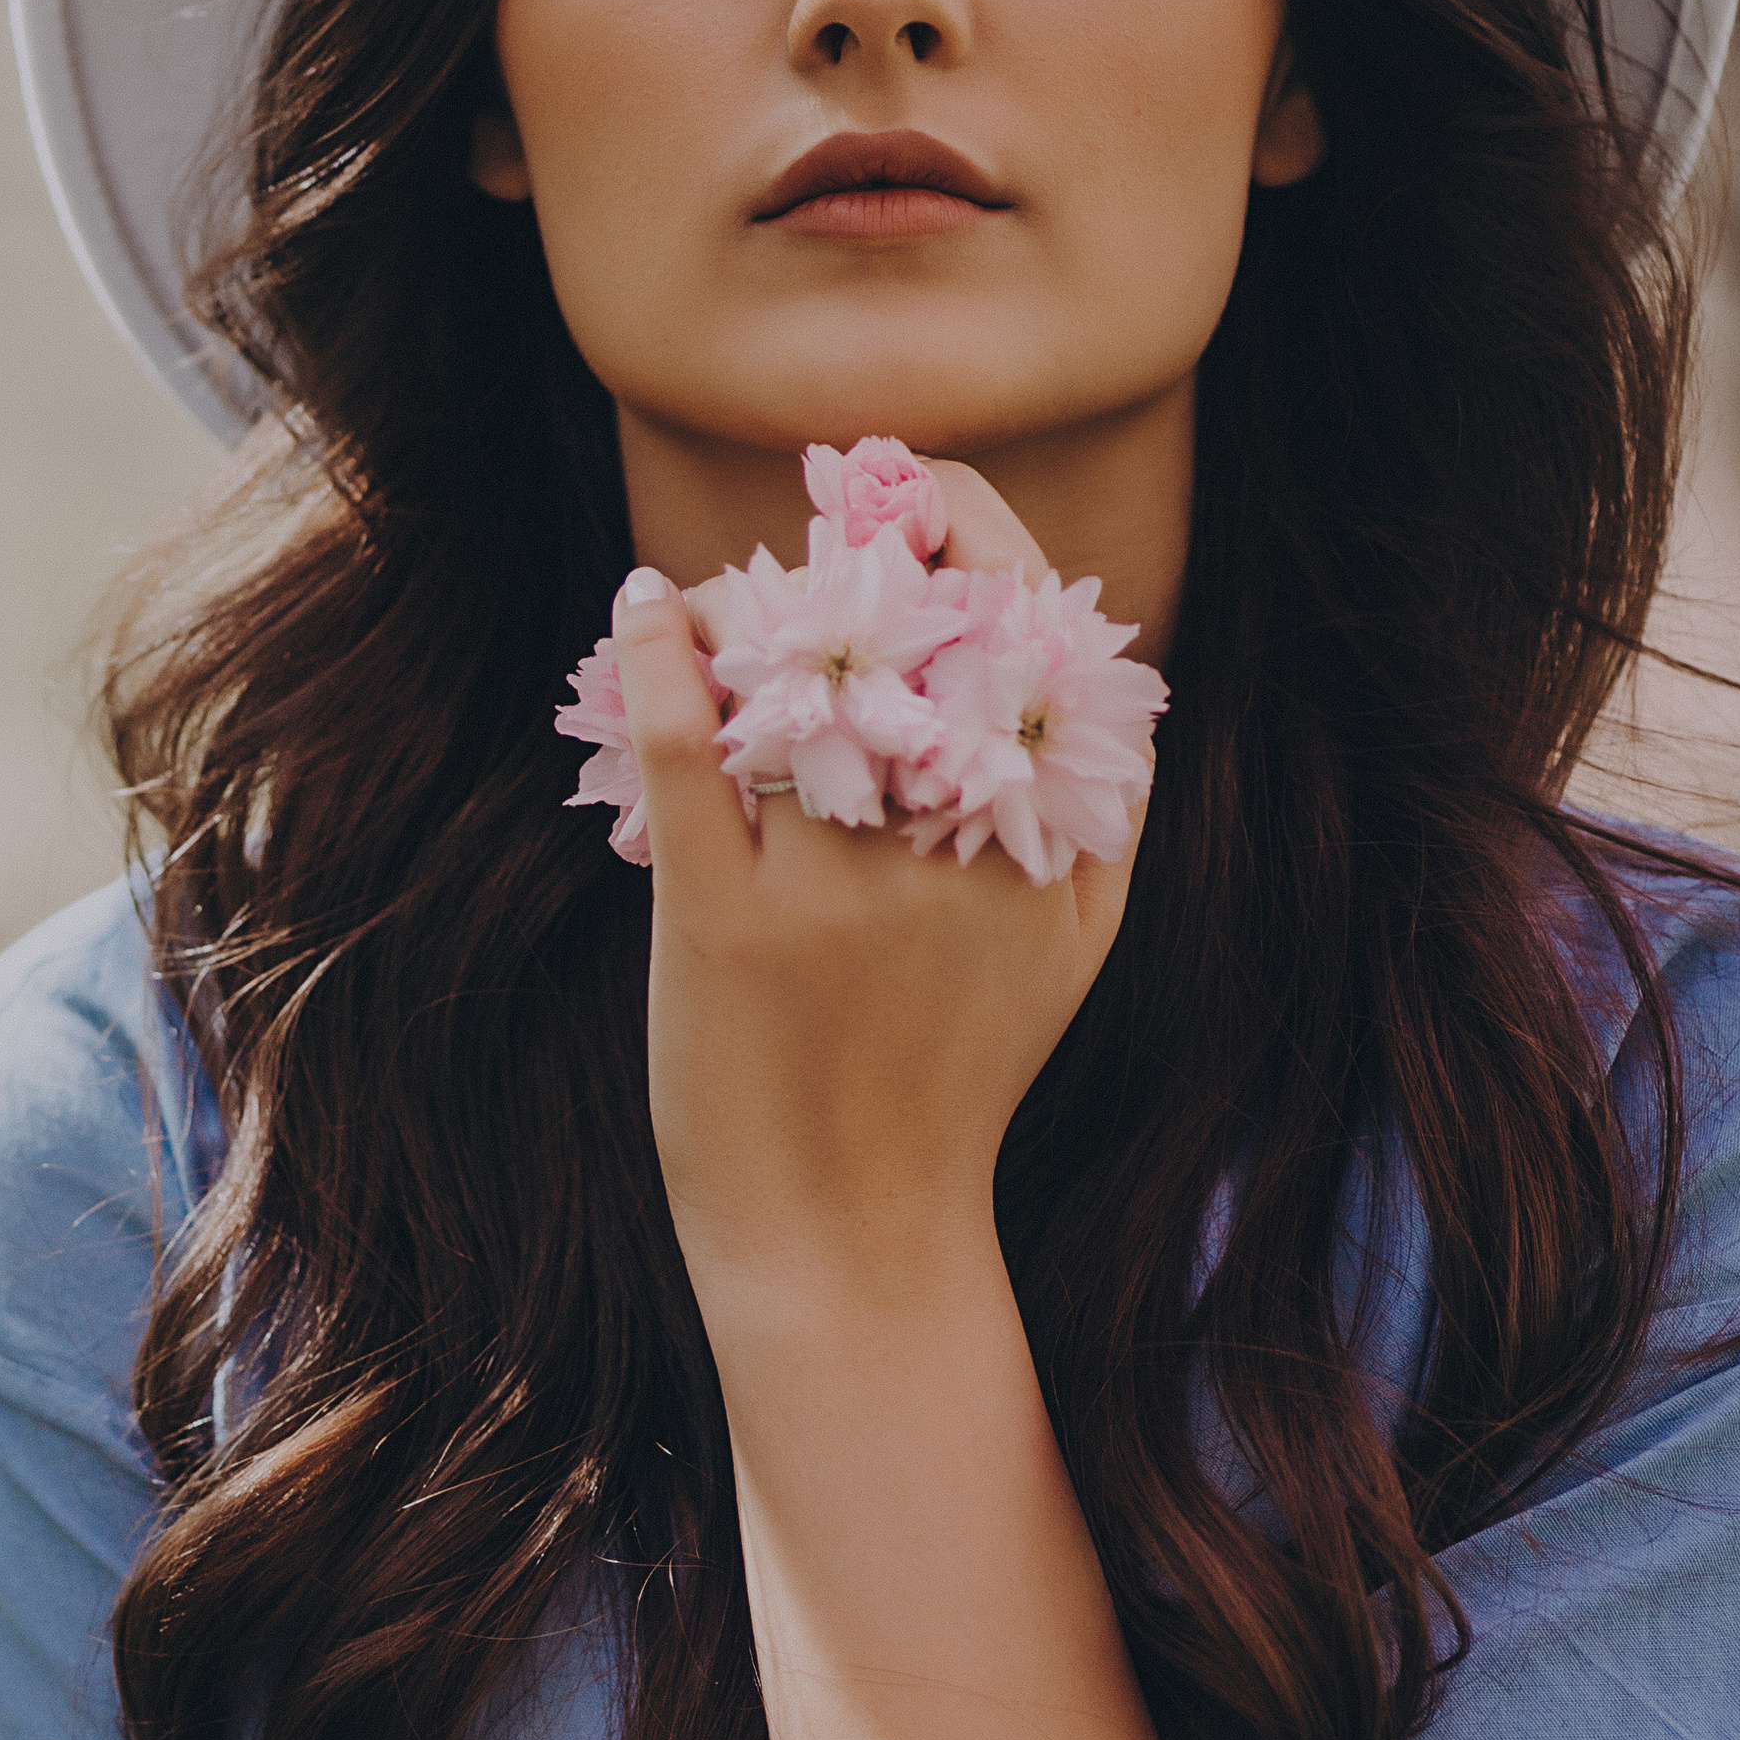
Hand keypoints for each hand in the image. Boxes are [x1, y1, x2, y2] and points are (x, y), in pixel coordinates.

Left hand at [610, 465, 1143, 1300]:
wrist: (853, 1246)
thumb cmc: (952, 1076)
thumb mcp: (1071, 949)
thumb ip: (1092, 807)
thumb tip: (1064, 640)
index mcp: (1053, 845)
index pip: (1032, 627)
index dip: (970, 531)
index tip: (916, 493)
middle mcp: (958, 853)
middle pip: (911, 632)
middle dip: (861, 554)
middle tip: (819, 531)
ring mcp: (838, 890)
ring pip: (793, 677)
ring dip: (752, 610)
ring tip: (723, 604)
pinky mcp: (724, 926)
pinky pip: (690, 752)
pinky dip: (662, 659)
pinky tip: (646, 609)